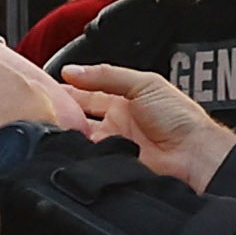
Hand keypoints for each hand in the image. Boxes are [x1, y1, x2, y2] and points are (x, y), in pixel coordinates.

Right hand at [62, 61, 235, 189]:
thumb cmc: (179, 117)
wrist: (192, 154)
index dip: (68, 87)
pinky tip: (68, 145)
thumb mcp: (143, 83)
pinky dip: (76, 152)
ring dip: (67, 131)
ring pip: (78, 137)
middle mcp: (116, 122)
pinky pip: (85, 158)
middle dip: (61, 110)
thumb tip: (73, 70)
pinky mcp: (110, 164)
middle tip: (43, 106)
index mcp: (124, 99)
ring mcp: (111, 145)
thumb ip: (107, 75)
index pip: (88, 91)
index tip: (45, 85)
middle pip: (78, 115)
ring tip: (54, 124)